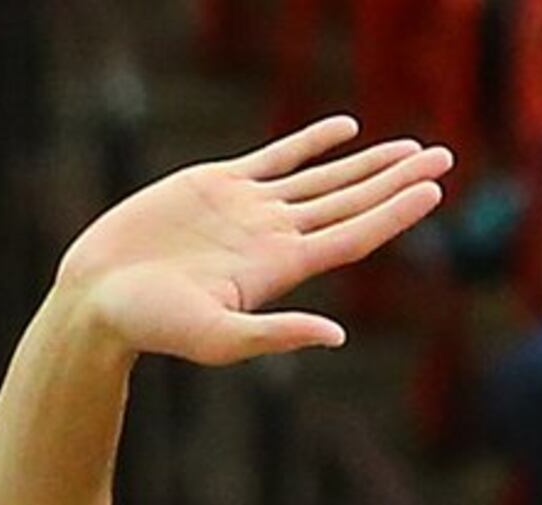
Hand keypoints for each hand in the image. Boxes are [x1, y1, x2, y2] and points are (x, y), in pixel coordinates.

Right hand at [56, 117, 450, 365]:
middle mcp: (273, 238)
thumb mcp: (216, 338)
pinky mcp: (218, 186)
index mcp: (280, 270)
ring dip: (366, 164)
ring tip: (411, 149)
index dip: (396, 213)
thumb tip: (337, 337)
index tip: (435, 192)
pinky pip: (276, 157)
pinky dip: (311, 142)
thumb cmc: (151, 326)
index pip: (353, 236)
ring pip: (322, 180)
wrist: (97, 296)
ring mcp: (249, 210)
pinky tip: (344, 129)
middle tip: (445, 158)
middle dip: (398, 181)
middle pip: (351, 204)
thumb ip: (275, 336)